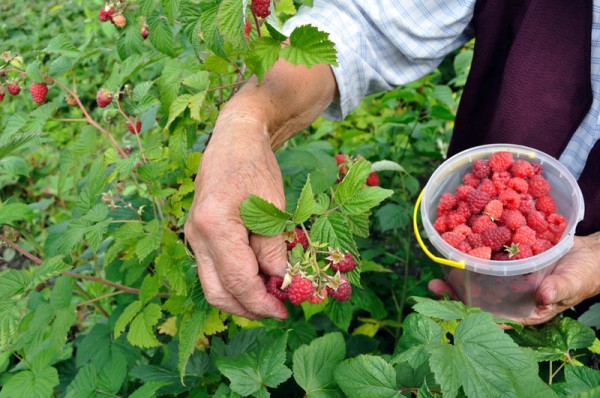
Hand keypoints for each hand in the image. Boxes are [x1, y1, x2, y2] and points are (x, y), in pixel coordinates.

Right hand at [184, 112, 287, 319]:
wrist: (234, 140)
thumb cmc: (256, 167)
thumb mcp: (273, 208)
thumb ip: (273, 249)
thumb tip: (278, 281)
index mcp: (214, 225)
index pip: (237, 279)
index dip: (261, 302)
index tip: (284, 311)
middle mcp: (195, 235)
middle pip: (217, 291)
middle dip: (247, 308)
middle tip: (276, 311)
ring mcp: (192, 235)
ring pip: (212, 284)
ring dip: (240, 297)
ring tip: (269, 297)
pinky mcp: (197, 235)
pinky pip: (212, 268)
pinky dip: (233, 280)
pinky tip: (257, 278)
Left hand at [428, 233, 599, 324]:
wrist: (587, 254)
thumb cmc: (583, 274)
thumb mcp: (573, 282)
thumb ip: (558, 289)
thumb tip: (542, 295)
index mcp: (527, 309)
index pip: (496, 317)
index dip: (474, 316)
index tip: (455, 312)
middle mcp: (513, 296)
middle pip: (480, 299)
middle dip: (457, 295)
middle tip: (435, 287)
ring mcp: (509, 279)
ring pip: (478, 281)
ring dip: (458, 277)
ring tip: (436, 272)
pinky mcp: (508, 261)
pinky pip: (487, 260)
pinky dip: (472, 256)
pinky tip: (455, 249)